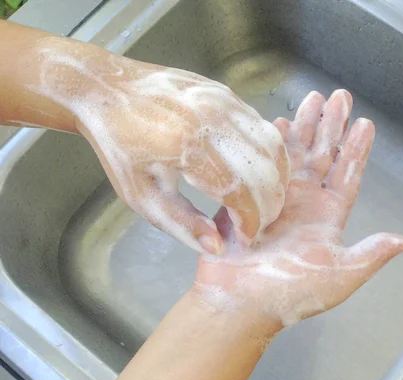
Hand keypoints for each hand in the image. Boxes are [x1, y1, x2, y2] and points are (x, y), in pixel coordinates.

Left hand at [33, 37, 288, 253]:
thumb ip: (182, 223)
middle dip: (268, 206)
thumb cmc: (118, 147)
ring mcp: (224, 102)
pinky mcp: (228, 95)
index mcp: (187, 148)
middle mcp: (213, 120)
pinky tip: (255, 175)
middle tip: (255, 224)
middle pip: (265, 171)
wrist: (105, 88)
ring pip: (272, 148)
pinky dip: (268, 158)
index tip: (244, 238)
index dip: (250, 222)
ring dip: (275, 181)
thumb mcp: (141, 195)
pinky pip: (263, 130)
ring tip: (259, 202)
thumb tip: (219, 247)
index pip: (240, 192)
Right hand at [191, 90, 402, 328]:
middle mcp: (305, 203)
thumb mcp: (339, 276)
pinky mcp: (250, 198)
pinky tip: (275, 122)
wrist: (239, 304)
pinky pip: (263, 164)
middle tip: (339, 97)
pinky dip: (270, 143)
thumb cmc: (290, 294)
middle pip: (323, 155)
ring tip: (311, 100)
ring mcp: (277, 198)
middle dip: (332, 126)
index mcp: (328, 217)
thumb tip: (402, 241)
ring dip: (304, 126)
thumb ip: (369, 255)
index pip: (347, 175)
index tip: (365, 123)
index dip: (357, 150)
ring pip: (294, 154)